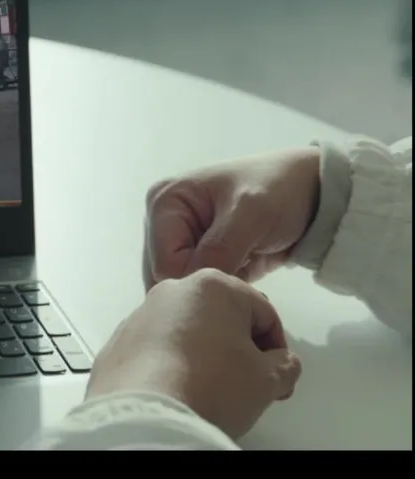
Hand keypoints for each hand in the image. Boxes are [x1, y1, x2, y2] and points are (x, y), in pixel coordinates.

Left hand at [87, 269, 302, 440]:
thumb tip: (280, 364)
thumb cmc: (206, 388)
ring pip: (187, 333)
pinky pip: (157, 349)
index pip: (263, 313)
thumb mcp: (269, 379)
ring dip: (204, 356)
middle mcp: (172, 292)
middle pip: (222, 319)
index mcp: (214, 286)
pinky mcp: (119, 341)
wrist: (146, 416)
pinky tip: (180, 390)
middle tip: (248, 382)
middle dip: (238, 349)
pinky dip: (171, 365)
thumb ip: (285, 364)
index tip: (276, 373)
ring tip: (211, 390)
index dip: (276, 348)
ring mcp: (141, 315)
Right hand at [143, 148, 320, 289]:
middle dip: (203, 283)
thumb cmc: (280, 190)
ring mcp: (182, 239)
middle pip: (167, 275)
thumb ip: (219, 249)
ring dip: (214, 288)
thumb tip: (192, 286)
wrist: (314, 191)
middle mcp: (164, 221)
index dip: (194, 277)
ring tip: (246, 276)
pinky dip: (222, 289)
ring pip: (183, 283)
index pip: (163, 261)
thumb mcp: (250, 214)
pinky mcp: (201, 254)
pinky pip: (200, 284)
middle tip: (241, 280)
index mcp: (164, 201)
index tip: (233, 279)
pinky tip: (245, 279)